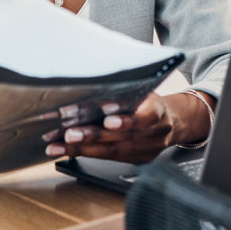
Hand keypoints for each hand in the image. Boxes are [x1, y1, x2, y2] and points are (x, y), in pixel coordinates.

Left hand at [44, 92, 212, 163]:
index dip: (126, 119)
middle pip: (123, 137)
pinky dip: (84, 154)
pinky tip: (65, 150)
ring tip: (58, 145)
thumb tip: (96, 68)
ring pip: (112, 151)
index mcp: (158, 112)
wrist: (173, 122)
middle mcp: (154, 134)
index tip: (108, 118)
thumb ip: (128, 86)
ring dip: (82, 149)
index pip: (145, 117)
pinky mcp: (135, 161)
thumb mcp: (145, 88)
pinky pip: (108, 159)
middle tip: (70, 133)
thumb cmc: (151, 101)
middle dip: (94, 136)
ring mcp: (145, 150)